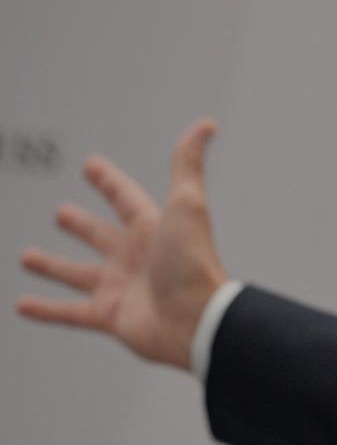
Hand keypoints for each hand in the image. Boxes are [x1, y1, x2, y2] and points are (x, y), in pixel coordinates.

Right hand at [17, 119, 227, 370]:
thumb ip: (187, 165)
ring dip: (53, 266)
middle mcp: (135, 257)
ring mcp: (121, 288)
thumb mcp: (187, 205)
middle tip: (61, 212)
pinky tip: (23, 305)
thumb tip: (206, 124)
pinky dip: (46, 310)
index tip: (91, 165)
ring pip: (78, 274)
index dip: (108, 181)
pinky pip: (70, 312)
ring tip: (28, 257)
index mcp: (151, 228)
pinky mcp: (110, 317)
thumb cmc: (194, 263)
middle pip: (100, 235)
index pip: (125, 197)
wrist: (197, 320)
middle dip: (81, 224)